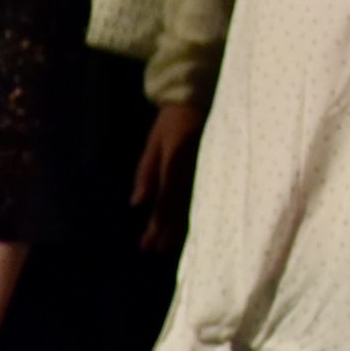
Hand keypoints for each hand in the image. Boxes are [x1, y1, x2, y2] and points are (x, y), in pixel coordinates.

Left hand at [134, 102, 204, 251]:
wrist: (199, 99)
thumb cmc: (173, 121)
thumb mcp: (155, 143)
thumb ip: (147, 172)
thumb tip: (138, 203)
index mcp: (177, 164)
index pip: (167, 201)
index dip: (157, 224)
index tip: (148, 244)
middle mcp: (194, 172)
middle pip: (180, 208)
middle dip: (167, 231)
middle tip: (156, 251)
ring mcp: (205, 172)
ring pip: (193, 206)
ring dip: (180, 227)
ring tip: (168, 246)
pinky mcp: (212, 171)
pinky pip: (202, 197)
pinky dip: (193, 214)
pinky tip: (188, 227)